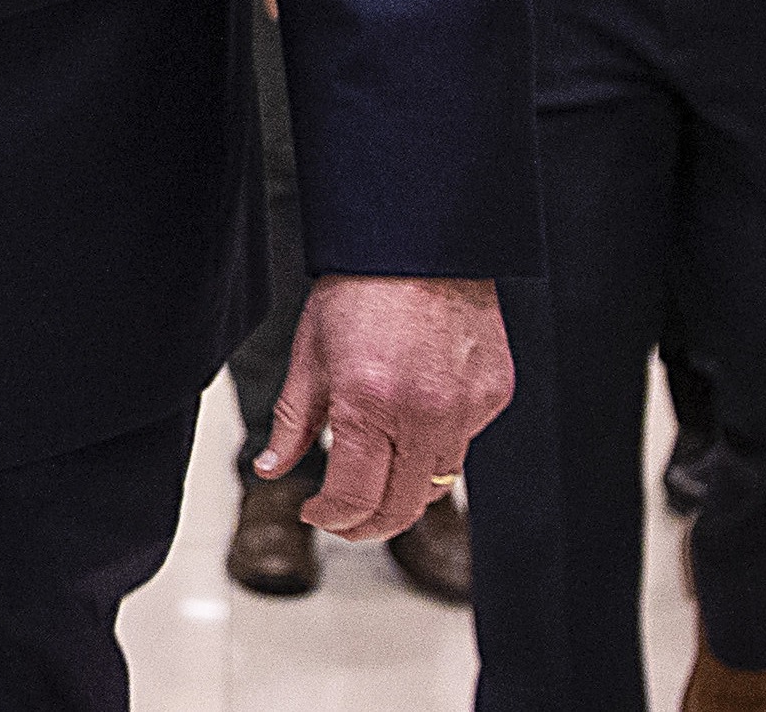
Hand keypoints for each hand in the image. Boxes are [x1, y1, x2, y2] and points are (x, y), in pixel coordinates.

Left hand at [254, 274, 511, 541]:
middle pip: (402, 508)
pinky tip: (416, 415)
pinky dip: (437, 443)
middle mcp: (425, 415)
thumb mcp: (310, 354)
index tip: (319, 512)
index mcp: (370, 405)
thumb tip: (273, 469)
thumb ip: (293, 422)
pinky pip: (464, 442)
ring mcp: (466, 409)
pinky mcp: (493, 396)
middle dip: (368, 524)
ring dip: (404, 488)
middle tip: (345, 517)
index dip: (332, 518)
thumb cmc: (362, 289)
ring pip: (437, 482)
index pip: (356, 499)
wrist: (422, 241)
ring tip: (378, 469)